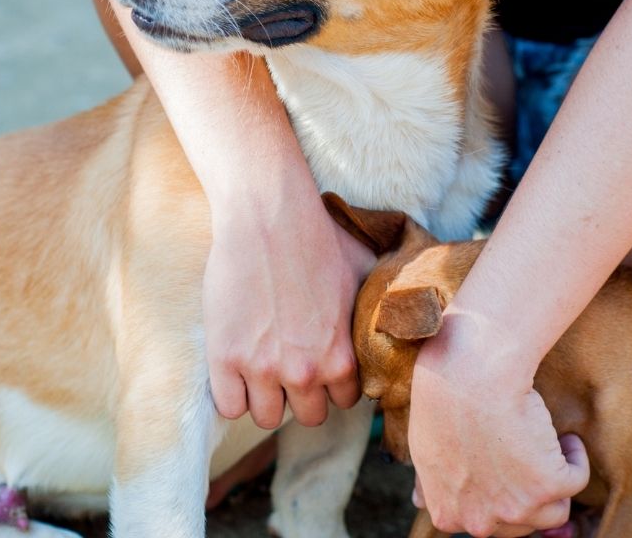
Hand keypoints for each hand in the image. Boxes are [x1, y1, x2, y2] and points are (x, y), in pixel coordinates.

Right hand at [204, 187, 373, 428]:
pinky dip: (233, 393)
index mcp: (343, 357)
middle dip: (302, 393)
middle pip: (309, 415)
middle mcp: (306, 371)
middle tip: (290, 363)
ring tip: (262, 366)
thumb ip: (381, 308)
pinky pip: (230, 407)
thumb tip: (406, 314)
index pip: (345, 401)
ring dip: (266, 396)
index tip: (320, 363)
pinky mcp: (225, 358)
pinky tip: (237, 366)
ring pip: (267, 416)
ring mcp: (263, 368)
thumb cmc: (319, 238)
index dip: (333, 382)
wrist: (268, 216)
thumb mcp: (367, 275)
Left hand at [409, 317, 589, 537]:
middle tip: (527, 455)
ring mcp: (516, 509)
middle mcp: (481, 522)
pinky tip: (562, 436)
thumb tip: (419, 502)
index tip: (507, 467)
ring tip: (546, 446)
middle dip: (529, 492)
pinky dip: (575, 457)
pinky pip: (575, 481)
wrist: (470, 375)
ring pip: (554, 511)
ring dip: (556, 481)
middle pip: (523, 521)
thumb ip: (428, 484)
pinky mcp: (548, 487)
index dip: (503, 492)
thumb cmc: (443, 402)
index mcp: (449, 516)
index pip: (488, 522)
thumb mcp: (423, 450)